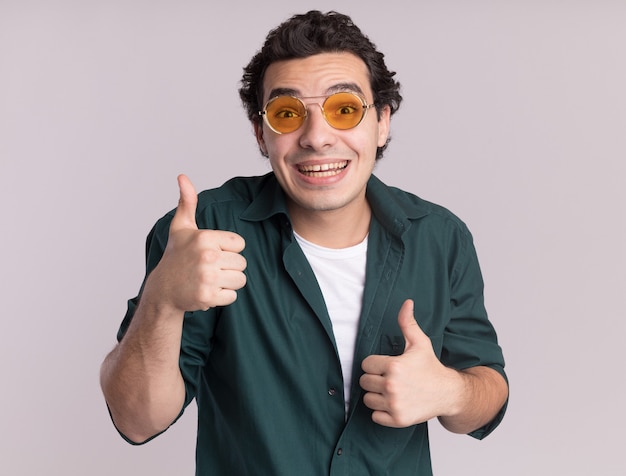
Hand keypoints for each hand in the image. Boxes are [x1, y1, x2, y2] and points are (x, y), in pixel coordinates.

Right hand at [143, 174, 246, 311]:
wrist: (163, 289)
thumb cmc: (176, 256)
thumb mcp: (181, 227)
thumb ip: (187, 202)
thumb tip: (182, 176)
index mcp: (205, 237)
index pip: (240, 244)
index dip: (229, 249)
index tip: (213, 252)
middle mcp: (207, 256)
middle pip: (242, 263)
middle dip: (230, 267)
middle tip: (210, 268)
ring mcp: (207, 277)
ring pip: (240, 280)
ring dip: (228, 282)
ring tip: (211, 279)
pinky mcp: (208, 296)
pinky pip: (232, 296)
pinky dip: (223, 297)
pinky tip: (208, 291)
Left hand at [360, 299, 459, 427]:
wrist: (448, 393)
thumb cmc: (431, 366)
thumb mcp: (420, 343)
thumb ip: (407, 323)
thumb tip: (407, 302)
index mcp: (394, 366)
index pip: (366, 364)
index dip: (375, 364)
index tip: (387, 365)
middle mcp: (392, 386)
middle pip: (364, 382)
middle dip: (374, 379)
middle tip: (390, 378)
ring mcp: (394, 404)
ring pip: (368, 399)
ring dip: (376, 396)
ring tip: (391, 391)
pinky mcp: (397, 420)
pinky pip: (375, 416)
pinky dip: (382, 412)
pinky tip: (394, 403)